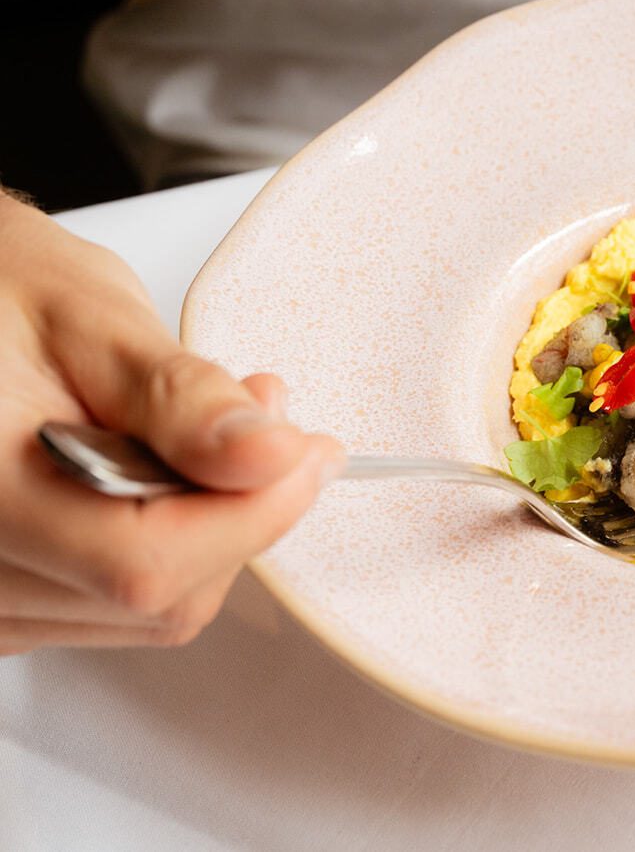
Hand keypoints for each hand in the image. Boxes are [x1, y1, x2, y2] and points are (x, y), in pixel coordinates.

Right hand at [0, 194, 342, 653]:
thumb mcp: (91, 319)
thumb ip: (181, 399)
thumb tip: (271, 457)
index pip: (144, 562)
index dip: (250, 516)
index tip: (308, 453)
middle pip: (156, 595)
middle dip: (236, 510)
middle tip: (258, 413)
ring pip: (149, 611)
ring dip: (206, 526)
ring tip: (197, 428)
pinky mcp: (9, 603)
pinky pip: (118, 604)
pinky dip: (167, 541)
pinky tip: (158, 471)